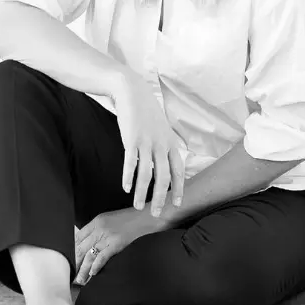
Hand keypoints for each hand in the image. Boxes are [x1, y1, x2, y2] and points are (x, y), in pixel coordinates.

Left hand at [74, 206, 166, 284]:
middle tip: (71, 274)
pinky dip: (96, 267)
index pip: (78, 237)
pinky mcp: (117, 243)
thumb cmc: (135, 218)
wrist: (151, 214)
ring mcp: (108, 235)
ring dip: (83, 269)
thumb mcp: (114, 219)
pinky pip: (102, 257)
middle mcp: (100, 227)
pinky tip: (92, 274)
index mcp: (98, 220)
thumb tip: (92, 244)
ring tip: (80, 280)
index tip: (68, 260)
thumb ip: (102, 229)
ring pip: (89, 255)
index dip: (71, 250)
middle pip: (81, 247)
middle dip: (75, 262)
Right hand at [113, 70, 185, 217]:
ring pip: (147, 174)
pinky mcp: (131, 139)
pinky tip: (125, 188)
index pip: (178, 170)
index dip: (179, 188)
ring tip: (138, 206)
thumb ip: (165, 143)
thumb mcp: (162, 126)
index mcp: (170, 142)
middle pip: (164, 177)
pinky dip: (128, 177)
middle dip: (160, 198)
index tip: (177, 204)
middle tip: (156, 214)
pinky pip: (130, 163)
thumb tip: (168, 160)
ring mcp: (147, 142)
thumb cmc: (145, 110)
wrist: (131, 91)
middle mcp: (161, 144)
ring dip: (142, 193)